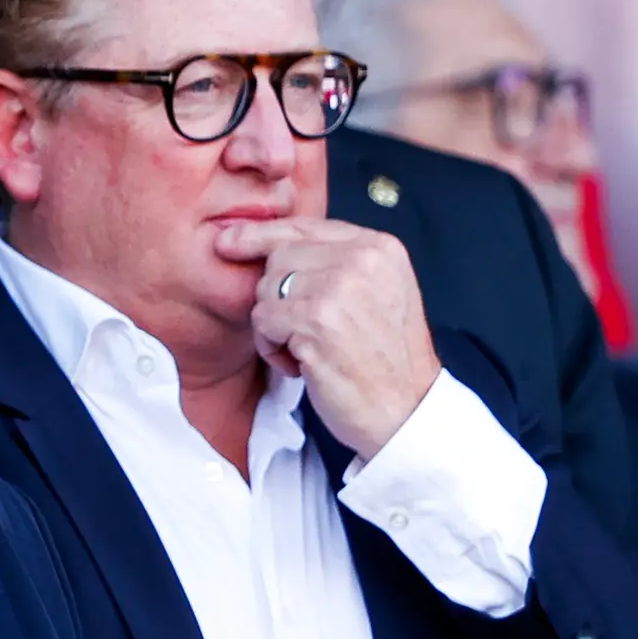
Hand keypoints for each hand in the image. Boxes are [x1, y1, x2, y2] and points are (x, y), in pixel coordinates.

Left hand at [213, 216, 441, 454]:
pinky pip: (263, 320)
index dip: (263, 234)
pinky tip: (300, 365)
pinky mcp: (317, 322)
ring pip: (266, 289)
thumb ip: (339, 263)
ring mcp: (339, 289)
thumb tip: (271, 243)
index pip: (306, 226)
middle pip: (280, 257)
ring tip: (306, 350)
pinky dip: (271, 348)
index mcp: (380, 248)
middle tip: (302, 331)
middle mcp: (362, 260)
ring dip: (273, 327)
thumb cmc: (386, 361)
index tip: (231, 240)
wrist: (406, 412)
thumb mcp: (379, 294)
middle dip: (277, 296)